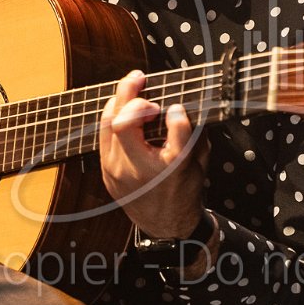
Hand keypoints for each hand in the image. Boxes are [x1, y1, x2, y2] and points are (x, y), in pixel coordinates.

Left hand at [98, 69, 207, 238]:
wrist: (165, 226)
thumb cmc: (185, 191)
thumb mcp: (200, 163)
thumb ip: (193, 133)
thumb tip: (180, 104)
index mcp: (171, 172)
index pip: (176, 138)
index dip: (179, 118)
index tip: (178, 108)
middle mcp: (139, 172)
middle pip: (123, 124)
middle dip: (131, 94)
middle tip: (141, 78)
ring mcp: (116, 172)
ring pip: (107, 125)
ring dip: (119, 101)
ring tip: (132, 86)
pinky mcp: (106, 172)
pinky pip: (103, 136)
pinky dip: (113, 116)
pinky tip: (123, 105)